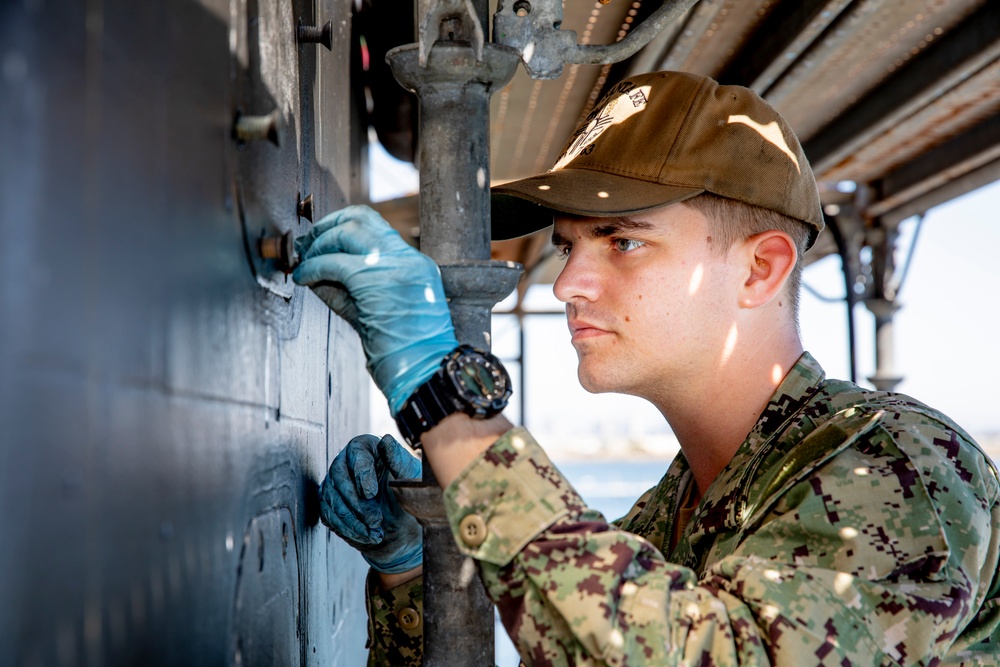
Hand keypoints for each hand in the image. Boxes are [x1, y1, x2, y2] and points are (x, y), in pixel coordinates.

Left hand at [293, 205, 458, 414]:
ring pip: (346, 233)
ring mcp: (394, 267)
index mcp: (415, 265)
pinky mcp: (375, 281)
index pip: (375, 227)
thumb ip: (353, 290)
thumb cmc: (408, 354)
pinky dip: (313, 268)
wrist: (426, 372)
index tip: (322, 240)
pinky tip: (304, 279)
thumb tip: (318, 273)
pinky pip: (334, 263)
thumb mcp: (382, 312)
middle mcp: (407, 259)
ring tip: (305, 264)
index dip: (341, 226)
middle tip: (307, 246)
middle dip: (325, 228)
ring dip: (318, 246)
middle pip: (360, 219)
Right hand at [319, 433, 422, 573]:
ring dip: (352, 519)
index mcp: (368, 448)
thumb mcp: (409, 478)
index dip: (362, 473)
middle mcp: (347, 462)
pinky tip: (365, 535)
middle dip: (356, 502)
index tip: (371, 493)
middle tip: (375, 519)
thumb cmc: (408, 495)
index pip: (357, 453)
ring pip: (331, 498)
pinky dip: (347, 528)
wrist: (404, 525)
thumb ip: (398, 460)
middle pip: (339, 476)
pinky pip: (329, 515)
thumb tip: (386, 440)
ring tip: (374, 532)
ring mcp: (336, 483)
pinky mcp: (331, 504)